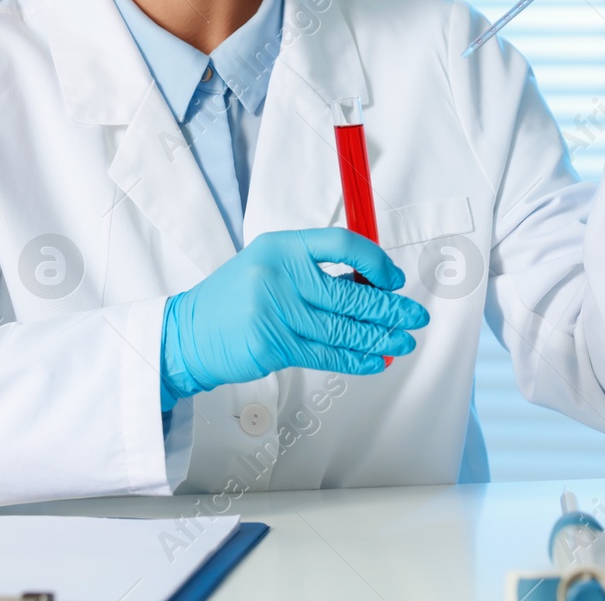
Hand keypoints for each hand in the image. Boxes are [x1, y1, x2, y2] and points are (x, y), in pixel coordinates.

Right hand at [159, 228, 430, 409]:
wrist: (189, 332)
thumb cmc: (236, 299)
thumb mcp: (269, 267)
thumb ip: (314, 271)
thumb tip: (372, 285)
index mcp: (280, 246)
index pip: (341, 244)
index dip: (375, 261)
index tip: (393, 278)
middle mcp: (277, 274)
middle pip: (348, 293)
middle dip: (389, 308)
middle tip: (414, 316)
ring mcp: (273, 310)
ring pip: (342, 328)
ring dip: (380, 338)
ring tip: (403, 342)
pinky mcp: (271, 344)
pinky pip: (326, 353)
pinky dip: (356, 359)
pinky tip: (377, 360)